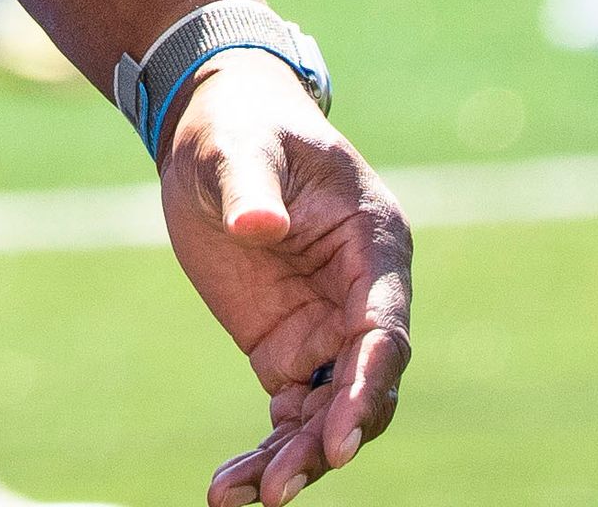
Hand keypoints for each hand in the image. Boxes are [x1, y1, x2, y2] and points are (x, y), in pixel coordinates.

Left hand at [160, 56, 411, 505]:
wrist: (214, 131)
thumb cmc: (239, 127)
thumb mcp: (238, 145)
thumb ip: (248, 185)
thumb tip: (261, 228)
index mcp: (374, 244)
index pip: (384, 327)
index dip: (369, 382)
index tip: (342, 435)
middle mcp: (362, 298)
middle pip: (363, 385)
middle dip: (329, 440)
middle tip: (281, 487)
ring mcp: (327, 330)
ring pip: (327, 413)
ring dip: (294, 459)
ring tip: (241, 497)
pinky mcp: (287, 350)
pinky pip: (289, 415)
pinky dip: (265, 452)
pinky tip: (230, 488)